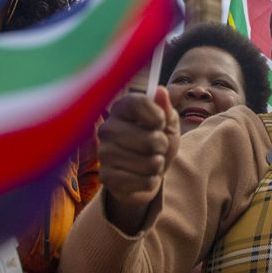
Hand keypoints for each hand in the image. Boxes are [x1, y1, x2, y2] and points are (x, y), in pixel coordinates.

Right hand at [97, 85, 178, 233]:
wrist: (145, 174)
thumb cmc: (156, 143)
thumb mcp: (167, 124)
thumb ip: (165, 109)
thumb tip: (160, 91)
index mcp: (120, 109)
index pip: (139, 103)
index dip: (158, 116)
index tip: (161, 123)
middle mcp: (107, 128)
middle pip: (150, 139)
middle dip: (162, 146)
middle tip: (156, 147)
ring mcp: (104, 153)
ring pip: (150, 162)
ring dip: (157, 165)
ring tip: (149, 162)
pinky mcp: (106, 177)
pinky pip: (144, 181)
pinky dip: (151, 181)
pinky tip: (141, 176)